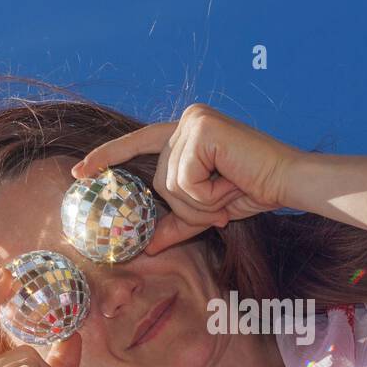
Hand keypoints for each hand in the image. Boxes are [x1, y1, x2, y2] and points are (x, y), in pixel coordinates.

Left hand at [70, 103, 302, 254]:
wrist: (289, 181)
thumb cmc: (254, 190)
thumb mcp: (208, 210)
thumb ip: (177, 224)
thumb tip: (147, 246)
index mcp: (186, 132)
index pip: (138, 144)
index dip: (107, 157)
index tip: (78, 173)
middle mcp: (187, 120)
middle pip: (159, 181)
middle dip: (190, 206)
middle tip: (222, 204)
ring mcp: (193, 121)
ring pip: (170, 185)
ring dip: (201, 203)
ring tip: (230, 191)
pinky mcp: (201, 130)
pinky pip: (185, 182)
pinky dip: (208, 194)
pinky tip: (231, 183)